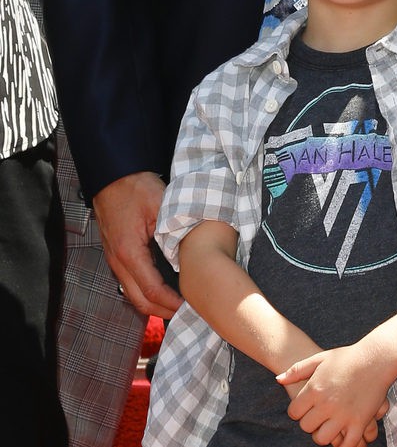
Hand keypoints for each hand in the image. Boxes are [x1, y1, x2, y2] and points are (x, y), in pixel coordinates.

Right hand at [92, 171, 182, 317]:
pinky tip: (164, 288)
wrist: (113, 176)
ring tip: (179, 304)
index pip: (152, 290)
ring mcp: (114, 260)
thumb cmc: (136, 188)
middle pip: (140, 301)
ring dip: (154, 304)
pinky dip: (147, 292)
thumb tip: (189, 255)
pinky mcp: (116, 255)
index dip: (172, 303)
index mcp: (129, 253)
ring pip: (133, 295)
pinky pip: (130, 283)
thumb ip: (173, 232)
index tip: (190, 305)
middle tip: (188, 312)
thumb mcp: (161, 206)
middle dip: (163, 312)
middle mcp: (118, 262)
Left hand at [279, 345, 390, 445]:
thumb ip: (297, 370)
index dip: (298, 411)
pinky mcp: (359, 422)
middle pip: (307, 427)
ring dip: (324, 434)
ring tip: (330, 424)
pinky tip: (344, 435)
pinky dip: (343, 444)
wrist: (377, 357)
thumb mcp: (320, 358)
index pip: (294, 413)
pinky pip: (346, 445)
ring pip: (322, 439)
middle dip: (311, 422)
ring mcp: (343, 414)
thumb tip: (278, 380)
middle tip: (320, 414)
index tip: (306, 407)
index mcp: (315, 388)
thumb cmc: (347, 356)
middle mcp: (326, 403)